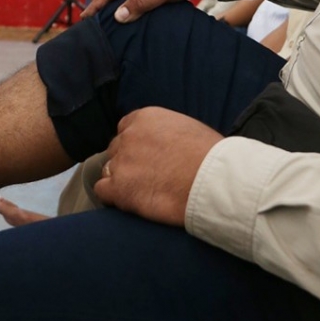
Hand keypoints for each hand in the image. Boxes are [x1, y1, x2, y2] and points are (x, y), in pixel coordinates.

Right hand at [82, 0, 219, 23]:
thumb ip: (140, 3)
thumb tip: (117, 16)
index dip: (96, 6)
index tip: (84, 18)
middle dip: (105, 9)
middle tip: (96, 26)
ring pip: (133, 0)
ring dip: (124, 12)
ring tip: (116, 28)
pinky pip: (147, 4)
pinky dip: (140, 13)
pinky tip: (141, 23)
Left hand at [93, 108, 222, 226]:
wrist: (216, 181)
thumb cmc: (213, 158)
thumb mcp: (188, 129)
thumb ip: (166, 133)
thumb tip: (162, 145)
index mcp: (145, 118)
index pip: (126, 129)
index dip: (135, 146)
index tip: (148, 158)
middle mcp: (129, 136)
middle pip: (117, 150)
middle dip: (129, 163)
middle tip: (149, 178)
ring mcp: (122, 162)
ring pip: (110, 170)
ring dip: (122, 180)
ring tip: (144, 192)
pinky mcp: (120, 188)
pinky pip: (102, 191)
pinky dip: (113, 197)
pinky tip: (130, 202)